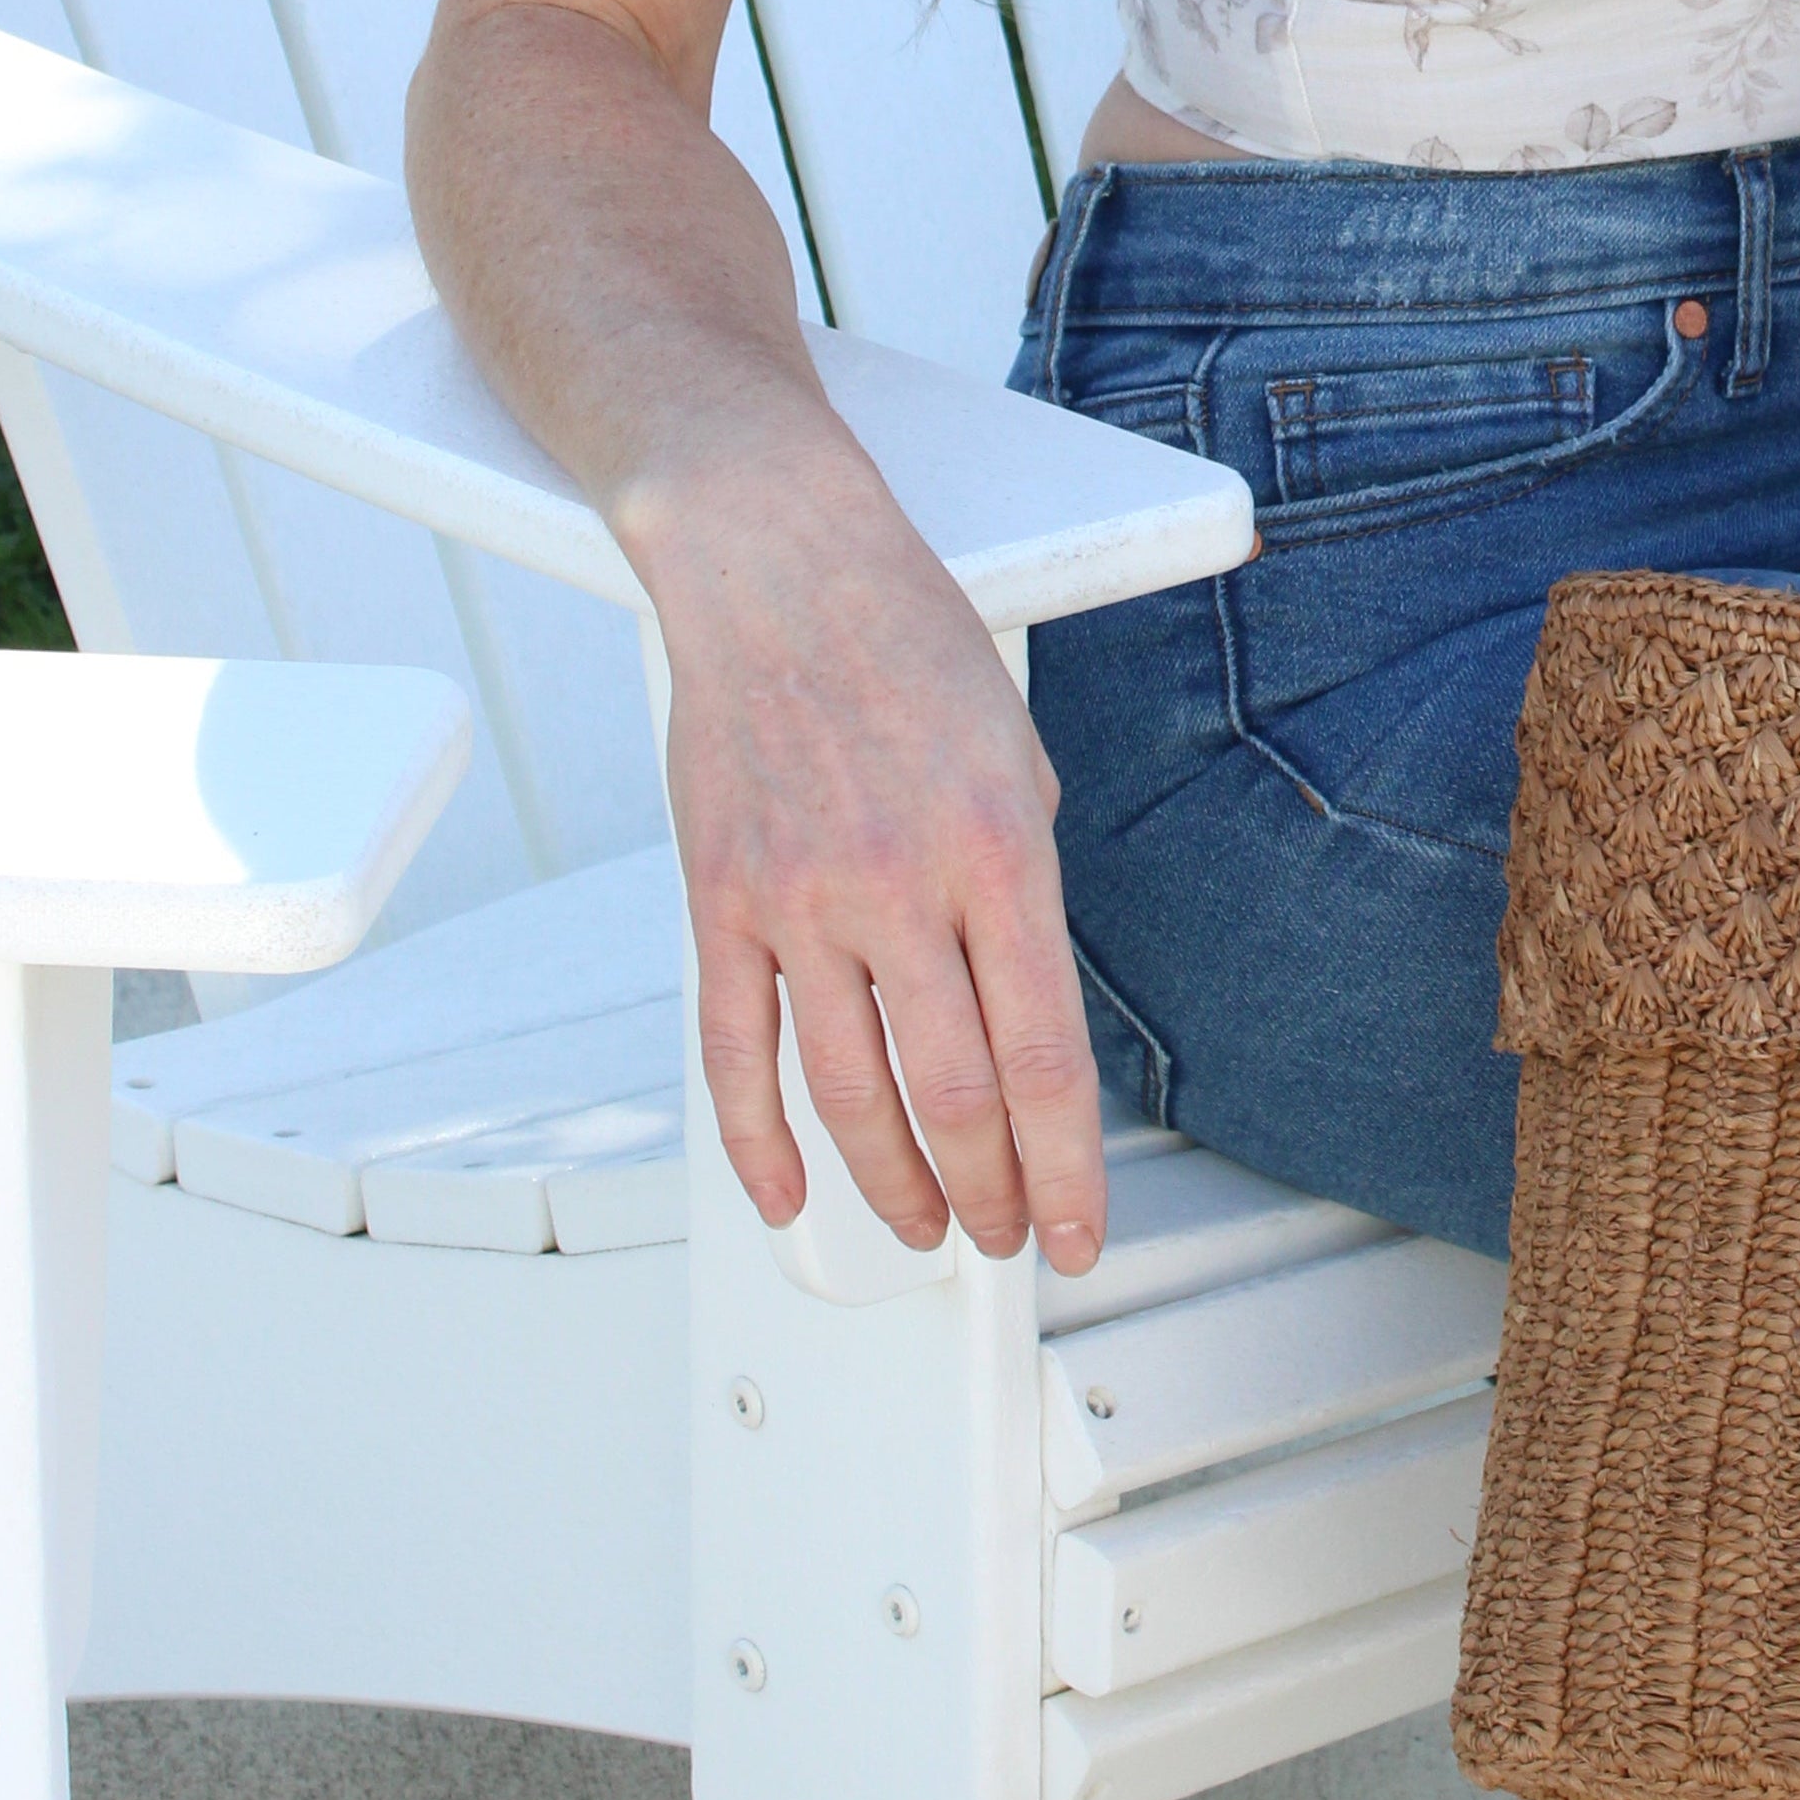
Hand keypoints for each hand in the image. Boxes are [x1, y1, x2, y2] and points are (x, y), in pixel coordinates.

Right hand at [641, 442, 1106, 1274]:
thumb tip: (1020, 992)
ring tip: (930, 1228)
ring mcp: (800, 899)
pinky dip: (759, 1144)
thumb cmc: (907, 641)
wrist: (777, 564)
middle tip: (1008, 1234)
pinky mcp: (720, 899)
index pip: (1044, 1056)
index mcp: (1000, 850)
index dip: (1068, 1168)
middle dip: (992, 1192)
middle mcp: (902, 886)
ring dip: (894, 1185)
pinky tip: (792, 1196)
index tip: (1080, 1231)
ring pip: (847, 1094)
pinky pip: (734, 1052)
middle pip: (952, 1096)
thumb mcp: (1018, 750)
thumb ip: (1024, 878)